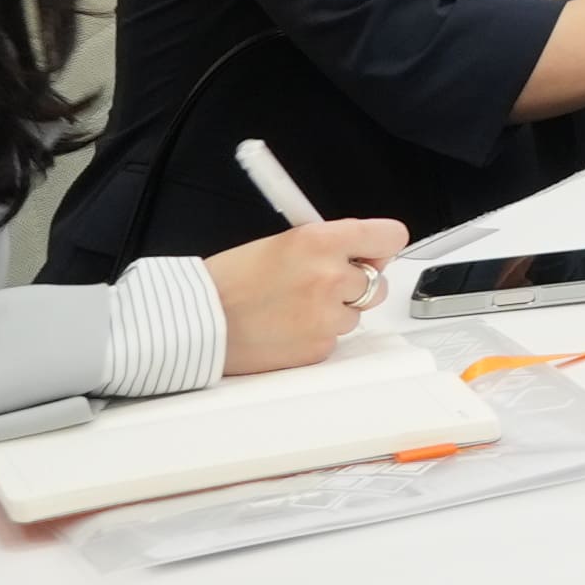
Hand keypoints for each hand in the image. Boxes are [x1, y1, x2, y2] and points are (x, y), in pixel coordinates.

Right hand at [211, 218, 411, 375]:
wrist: (193, 322)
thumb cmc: (228, 281)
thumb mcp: (283, 243)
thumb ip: (329, 245)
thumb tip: (364, 253)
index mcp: (322, 241)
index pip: (391, 237)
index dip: (380, 247)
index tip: (371, 253)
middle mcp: (330, 277)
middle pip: (378, 281)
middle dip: (355, 283)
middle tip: (319, 284)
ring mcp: (327, 316)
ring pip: (355, 313)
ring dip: (334, 310)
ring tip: (291, 307)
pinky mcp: (318, 348)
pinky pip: (333, 338)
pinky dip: (315, 334)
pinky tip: (284, 328)